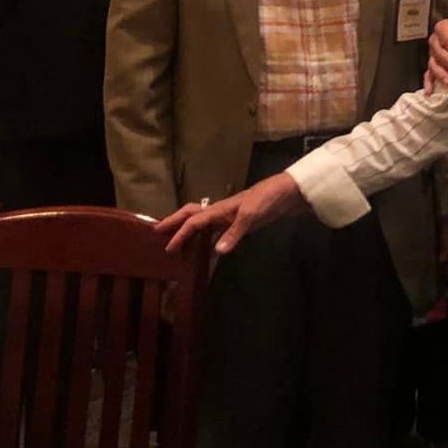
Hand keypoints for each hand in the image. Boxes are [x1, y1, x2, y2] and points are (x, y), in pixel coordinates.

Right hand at [156, 174, 305, 255]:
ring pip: (204, 225)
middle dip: (175, 223)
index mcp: (221, 208)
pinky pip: (218, 233)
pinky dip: (208, 242)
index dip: (179, 234)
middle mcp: (222, 212)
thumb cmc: (269, 199)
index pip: (194, 221)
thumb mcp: (252, 216)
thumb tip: (216, 252)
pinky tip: (206, 254)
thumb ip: (234, 233)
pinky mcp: (241, 223)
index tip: (167, 248)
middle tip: (157, 233)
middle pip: (192, 215)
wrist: (290, 192)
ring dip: (190, 233)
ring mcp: (231, 217)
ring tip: (176, 246)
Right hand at [423, 13, 447, 94]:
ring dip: (440, 73)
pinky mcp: (433, 65)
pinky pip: (428, 74)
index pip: (446, 37)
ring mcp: (432, 54)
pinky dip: (428, 83)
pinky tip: (429, 91)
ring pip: (433, 64)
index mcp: (443, 27)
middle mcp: (436, 41)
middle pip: (438, 51)